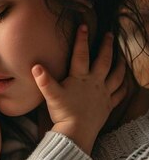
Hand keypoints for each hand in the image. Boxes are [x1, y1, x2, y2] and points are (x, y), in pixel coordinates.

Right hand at [32, 25, 125, 154]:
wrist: (76, 132)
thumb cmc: (63, 113)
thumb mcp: (51, 95)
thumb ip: (44, 80)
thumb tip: (35, 66)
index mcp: (80, 78)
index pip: (81, 55)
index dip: (81, 40)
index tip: (84, 26)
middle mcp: (95, 83)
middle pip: (104, 61)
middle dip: (107, 47)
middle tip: (109, 35)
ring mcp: (103, 94)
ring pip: (115, 76)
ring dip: (119, 65)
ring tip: (121, 57)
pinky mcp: (107, 106)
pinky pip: (118, 95)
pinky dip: (123, 87)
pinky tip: (125, 83)